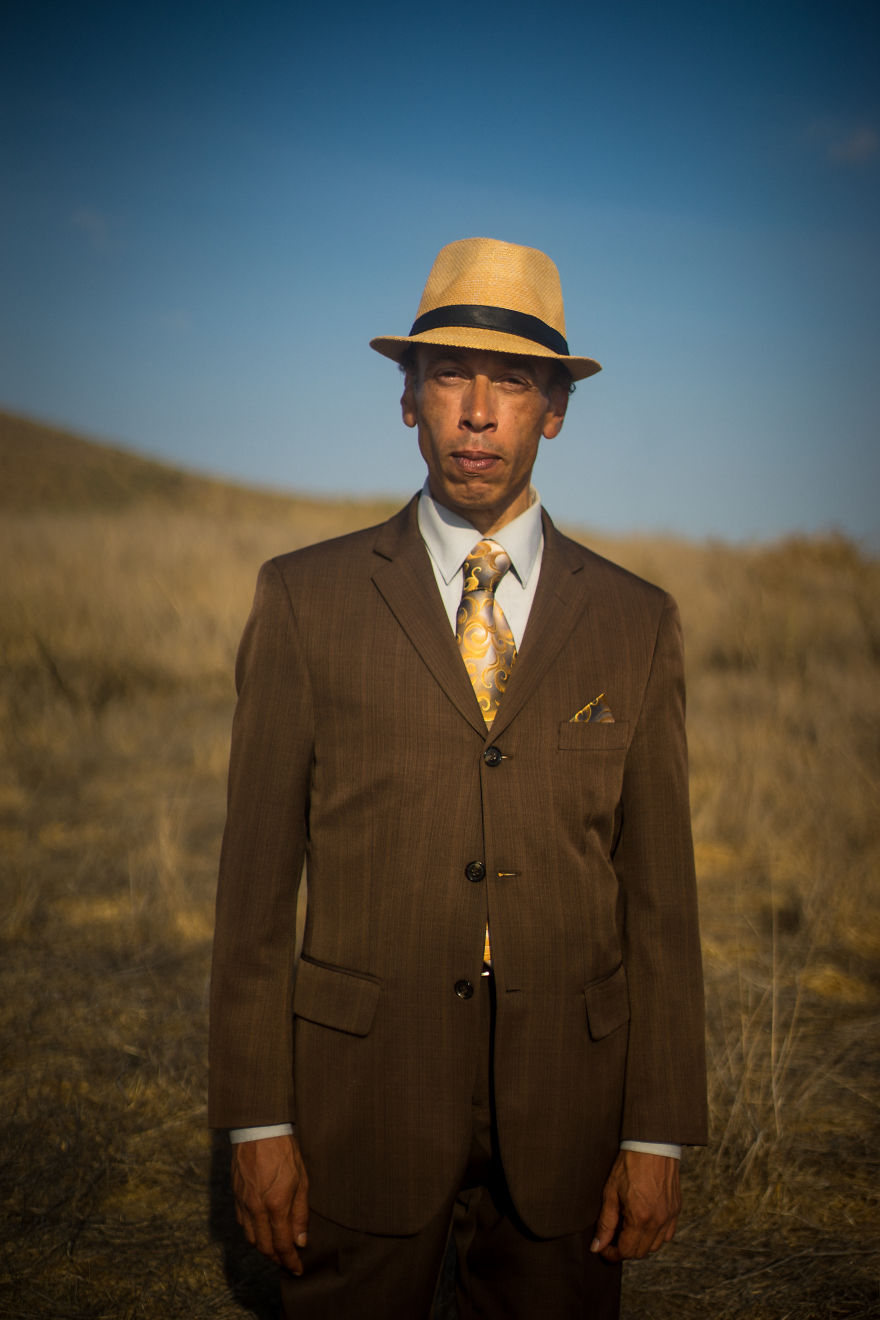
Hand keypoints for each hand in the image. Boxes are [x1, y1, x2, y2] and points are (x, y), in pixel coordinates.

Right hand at [231, 1134, 309, 1274]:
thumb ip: (300, 1212)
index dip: (290, 1261)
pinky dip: (253, 1234)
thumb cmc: (285, 1151)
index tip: (298, 1270)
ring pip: (251, 1239)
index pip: (282, 1245)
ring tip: (276, 1250)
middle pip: (264, 1247)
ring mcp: (243, 1203)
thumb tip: (300, 1240)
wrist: (258, 1129)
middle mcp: (256, 1209)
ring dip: (264, 1249)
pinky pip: (243, 1224)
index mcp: (275, 1205)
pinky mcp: (236, 1196)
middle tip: (288, 1263)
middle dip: (277, 1260)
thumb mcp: (301, 1179)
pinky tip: (262, 1231)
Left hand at [590, 1150, 680, 1261]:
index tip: (603, 1247)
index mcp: (640, 1217)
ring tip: (627, 1227)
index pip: (627, 1251)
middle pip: (641, 1253)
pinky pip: (667, 1234)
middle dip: (624, 1250)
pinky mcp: (676, 1209)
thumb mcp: (611, 1192)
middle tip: (612, 1238)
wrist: (652, 1143)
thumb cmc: (629, 1164)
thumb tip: (597, 1246)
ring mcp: (670, 1216)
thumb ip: (605, 1222)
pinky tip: (643, 1222)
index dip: (612, 1253)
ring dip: (640, 1243)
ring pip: (655, 1246)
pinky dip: (655, 1235)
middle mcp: (658, 1221)